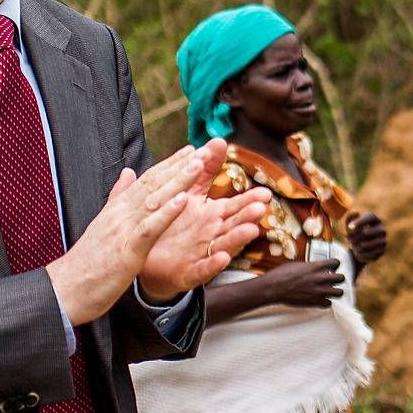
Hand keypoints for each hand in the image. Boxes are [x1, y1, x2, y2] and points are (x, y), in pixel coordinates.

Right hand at [47, 145, 208, 325]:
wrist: (64, 290)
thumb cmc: (86, 263)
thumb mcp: (103, 225)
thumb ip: (117, 198)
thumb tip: (128, 173)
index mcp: (117, 209)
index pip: (146, 180)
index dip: (169, 164)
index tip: (189, 151)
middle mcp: (120, 214)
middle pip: (153, 184)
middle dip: (179, 166)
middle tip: (202, 150)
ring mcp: (123, 230)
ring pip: (154, 200)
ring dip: (178, 181)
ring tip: (198, 164)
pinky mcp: (127, 251)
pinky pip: (150, 228)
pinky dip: (167, 213)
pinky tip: (183, 200)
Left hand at [138, 138, 270, 300]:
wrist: (147, 257)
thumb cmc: (172, 223)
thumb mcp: (189, 193)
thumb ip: (204, 170)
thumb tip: (219, 140)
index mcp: (212, 215)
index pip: (234, 206)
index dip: (249, 200)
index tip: (265, 193)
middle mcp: (213, 234)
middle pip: (234, 224)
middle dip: (248, 216)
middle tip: (262, 208)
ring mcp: (203, 254)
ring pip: (224, 245)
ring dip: (238, 238)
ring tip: (251, 230)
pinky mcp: (190, 272)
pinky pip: (203, 268)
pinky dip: (213, 264)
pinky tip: (221, 257)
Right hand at [252, 259, 345, 307]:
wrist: (274, 288)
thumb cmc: (282, 274)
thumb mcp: (297, 265)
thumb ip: (310, 267)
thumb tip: (315, 268)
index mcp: (315, 267)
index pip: (336, 263)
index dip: (335, 264)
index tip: (332, 266)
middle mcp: (319, 279)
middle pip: (341, 278)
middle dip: (338, 278)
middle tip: (333, 279)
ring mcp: (318, 292)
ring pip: (339, 292)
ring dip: (335, 291)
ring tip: (330, 290)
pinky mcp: (314, 302)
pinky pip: (328, 304)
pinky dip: (326, 302)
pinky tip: (321, 298)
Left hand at [347, 211, 386, 264]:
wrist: (361, 247)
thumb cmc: (355, 232)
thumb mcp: (350, 225)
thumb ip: (349, 218)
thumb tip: (356, 213)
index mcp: (375, 220)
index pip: (369, 217)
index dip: (359, 221)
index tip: (349, 227)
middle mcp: (381, 229)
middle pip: (366, 232)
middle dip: (353, 237)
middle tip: (347, 238)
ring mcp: (383, 240)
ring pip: (365, 245)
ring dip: (355, 246)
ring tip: (351, 245)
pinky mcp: (381, 251)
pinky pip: (367, 253)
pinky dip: (359, 253)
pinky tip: (357, 251)